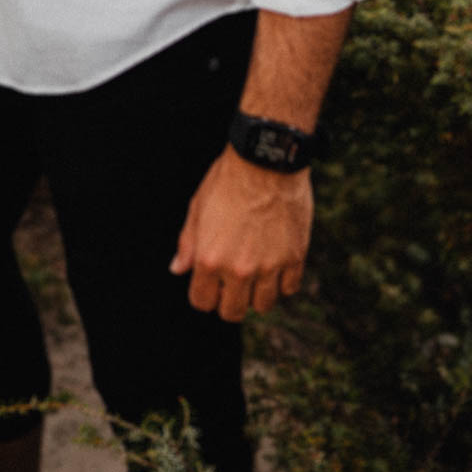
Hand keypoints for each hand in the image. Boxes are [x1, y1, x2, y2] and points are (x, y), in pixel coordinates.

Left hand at [170, 147, 312, 320]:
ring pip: (263, 304)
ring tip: (256, 270)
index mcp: (209, 259)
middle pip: (233, 312)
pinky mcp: (294, 257)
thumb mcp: (198, 207)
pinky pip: (289, 288)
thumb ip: (188, 242)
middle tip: (233, 280)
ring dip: (258, 292)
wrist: (266, 160)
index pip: (202, 302)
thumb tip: (177, 268)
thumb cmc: (228, 180)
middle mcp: (239, 269)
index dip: (205, 293)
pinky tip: (276, 262)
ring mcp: (269, 266)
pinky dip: (283, 281)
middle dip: (230, 300)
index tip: (211, 283)